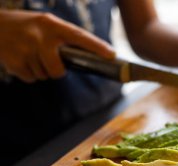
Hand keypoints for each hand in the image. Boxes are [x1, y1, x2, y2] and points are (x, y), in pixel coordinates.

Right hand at [0, 10, 114, 82]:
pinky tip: (21, 59)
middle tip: (50, 61)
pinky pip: (31, 79)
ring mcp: (25, 49)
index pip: (79, 36)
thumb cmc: (26, 26)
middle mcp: (39, 36)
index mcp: (52, 24)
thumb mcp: (46, 24)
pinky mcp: (14, 61)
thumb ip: (63, 37)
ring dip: (40, 70)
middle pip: (58, 70)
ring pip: (44, 76)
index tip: (112, 55)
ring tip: (31, 54)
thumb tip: (89, 58)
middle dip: (56, 71)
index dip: (97, 47)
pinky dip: (28, 73)